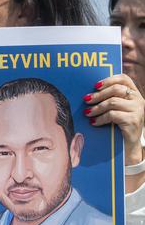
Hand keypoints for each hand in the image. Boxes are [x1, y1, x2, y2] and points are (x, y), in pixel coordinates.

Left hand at [86, 74, 143, 191]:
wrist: (128, 146)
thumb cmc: (118, 125)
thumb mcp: (116, 109)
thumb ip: (109, 98)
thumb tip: (89, 92)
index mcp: (135, 94)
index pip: (124, 79)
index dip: (109, 79)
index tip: (95, 85)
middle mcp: (139, 100)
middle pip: (116, 89)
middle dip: (98, 94)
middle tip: (86, 100)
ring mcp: (138, 111)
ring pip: (113, 102)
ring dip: (97, 107)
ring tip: (88, 113)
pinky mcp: (133, 121)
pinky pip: (113, 115)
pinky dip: (101, 118)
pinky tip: (94, 122)